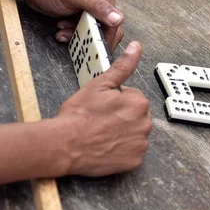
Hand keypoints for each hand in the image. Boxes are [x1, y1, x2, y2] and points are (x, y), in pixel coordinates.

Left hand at [20, 0, 123, 51]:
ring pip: (94, 33)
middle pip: (106, 28)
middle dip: (91, 36)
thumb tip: (117, 18)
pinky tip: (61, 30)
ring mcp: (91, 10)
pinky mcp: (81, 17)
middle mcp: (101, 0)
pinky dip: (73, 35)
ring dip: (79, 36)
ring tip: (63, 30)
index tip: (99, 47)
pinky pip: (84, 33)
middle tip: (79, 41)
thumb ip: (96, 6)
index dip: (107, 35)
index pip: (114, 19)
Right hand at [55, 41, 151, 175]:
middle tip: (100, 122)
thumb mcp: (99, 84)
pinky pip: (133, 153)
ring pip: (135, 134)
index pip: (132, 98)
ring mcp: (141, 145)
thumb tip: (136, 47)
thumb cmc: (79, 114)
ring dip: (123, 134)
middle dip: (122, 118)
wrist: (63, 144)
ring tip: (102, 135)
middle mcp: (146, 124)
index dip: (115, 102)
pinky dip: (122, 151)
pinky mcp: (135, 162)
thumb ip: (122, 66)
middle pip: (136, 117)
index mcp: (139, 102)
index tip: (101, 108)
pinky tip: (107, 148)